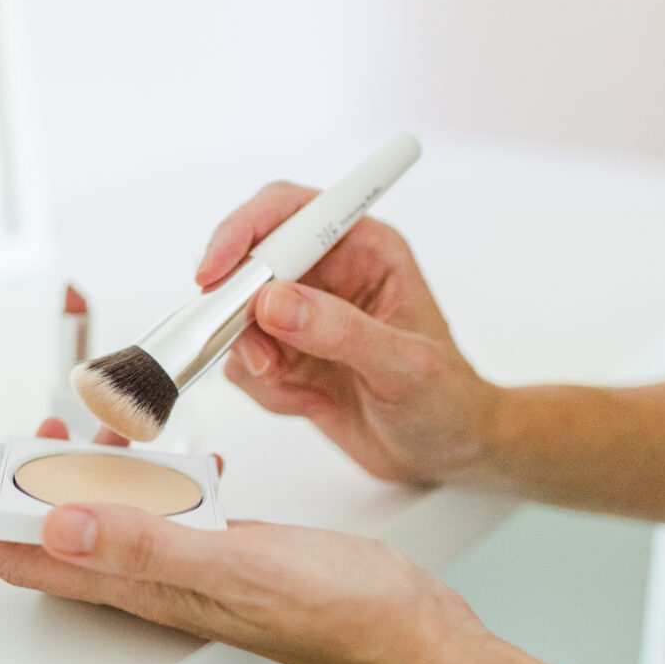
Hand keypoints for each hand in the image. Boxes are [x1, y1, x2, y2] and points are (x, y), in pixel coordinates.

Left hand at [0, 418, 483, 663]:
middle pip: (53, 533)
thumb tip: (57, 526)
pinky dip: (150, 474)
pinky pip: (163, 504)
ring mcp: (185, 559)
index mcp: (142, 583)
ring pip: (106, 512)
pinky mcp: (219, 542)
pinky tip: (172, 455)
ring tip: (65, 439)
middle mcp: (153, 574)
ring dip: (76, 476)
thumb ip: (144, 546)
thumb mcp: (232, 570)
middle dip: (11, 491)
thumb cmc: (330, 610)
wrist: (400, 628)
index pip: (26, 558)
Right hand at [196, 184, 496, 485]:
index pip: (290, 212)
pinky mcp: (283, 353)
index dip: (244, 230)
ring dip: (257, 360)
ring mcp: (300, 314)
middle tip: (261, 356)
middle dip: (240, 311)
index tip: (216, 270)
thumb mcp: (406, 366)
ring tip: (301, 390)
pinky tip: (310, 402)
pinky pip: (243, 361)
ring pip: (238, 317)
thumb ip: (340, 331)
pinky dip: (266, 390)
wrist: (446, 450)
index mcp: (364, 249)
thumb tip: (273, 301)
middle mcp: (327, 273)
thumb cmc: (448, 400)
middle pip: (248, 263)